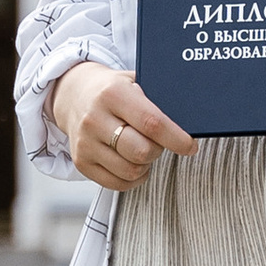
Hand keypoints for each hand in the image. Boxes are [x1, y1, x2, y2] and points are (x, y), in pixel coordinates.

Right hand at [50, 61, 199, 193]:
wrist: (74, 96)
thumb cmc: (114, 90)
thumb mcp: (133, 82)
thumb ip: (157, 98)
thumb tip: (192, 120)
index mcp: (113, 94)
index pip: (151, 122)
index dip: (176, 138)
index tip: (190, 146)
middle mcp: (95, 119)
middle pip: (141, 151)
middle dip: (159, 150)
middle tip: (160, 142)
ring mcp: (85, 143)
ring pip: (131, 170)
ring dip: (146, 165)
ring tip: (144, 149)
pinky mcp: (82, 162)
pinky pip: (117, 184)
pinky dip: (133, 178)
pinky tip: (133, 162)